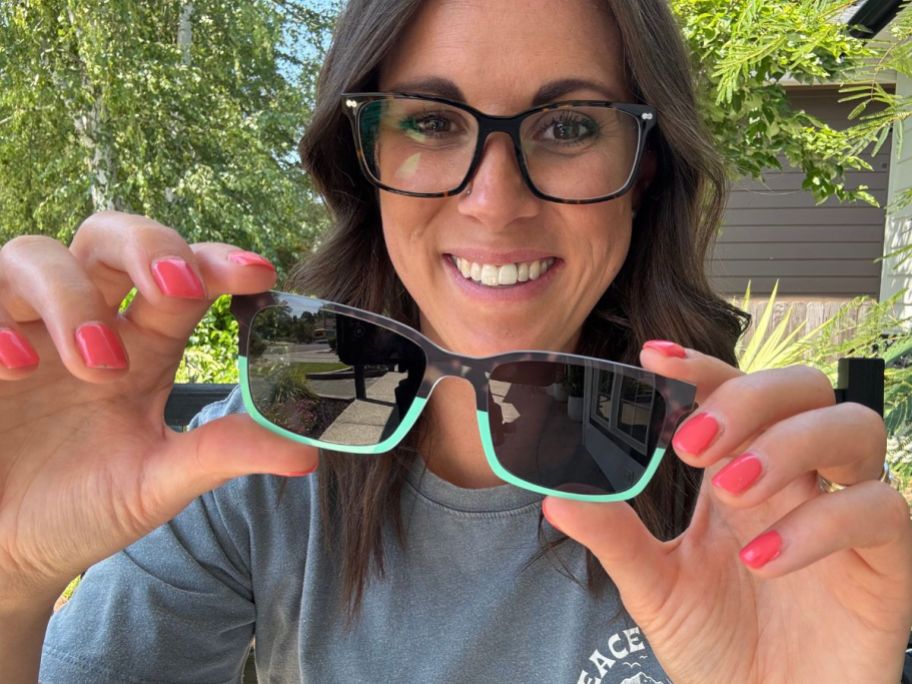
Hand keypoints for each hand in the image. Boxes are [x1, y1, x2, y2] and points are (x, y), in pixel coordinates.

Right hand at [0, 212, 318, 604]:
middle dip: (148, 246)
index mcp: (142, 347)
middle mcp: (86, 324)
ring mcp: (22, 331)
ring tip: (98, 363)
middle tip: (178, 287)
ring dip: (73, 298)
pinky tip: (16, 369)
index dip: (218, 263)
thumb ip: (221, 455)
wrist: (3, 554)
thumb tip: (308, 451)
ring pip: (35, 256)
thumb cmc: (82, 508)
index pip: (183, 279)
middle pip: (111, 236)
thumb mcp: (156, 483)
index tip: (260, 274)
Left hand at [543, 343, 911, 683]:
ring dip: (787, 444)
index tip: (652, 359)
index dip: (700, 368)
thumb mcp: (654, 586)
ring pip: (853, 427)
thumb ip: (614, 537)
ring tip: (728, 491)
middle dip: (747, 397)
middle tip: (691, 445)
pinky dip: (820, 524)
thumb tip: (554, 496)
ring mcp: (845, 512)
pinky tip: (761, 560)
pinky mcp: (883, 561)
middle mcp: (797, 479)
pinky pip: (878, 509)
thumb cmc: (715, 644)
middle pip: (802, 388)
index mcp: (740, 471)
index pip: (732, 392)